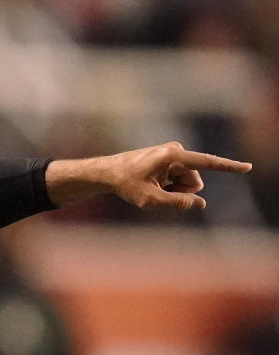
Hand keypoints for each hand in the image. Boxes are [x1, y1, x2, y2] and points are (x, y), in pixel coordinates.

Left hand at [45, 142, 251, 208]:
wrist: (107, 173)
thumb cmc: (125, 184)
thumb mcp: (150, 200)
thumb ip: (177, 203)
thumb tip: (200, 203)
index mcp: (172, 156)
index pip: (206, 162)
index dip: (228, 167)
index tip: (247, 167)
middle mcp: (175, 151)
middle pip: (195, 179)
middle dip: (183, 191)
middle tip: (158, 193)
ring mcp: (172, 154)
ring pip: (187, 180)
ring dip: (175, 189)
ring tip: (152, 188)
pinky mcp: (168, 158)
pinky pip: (178, 177)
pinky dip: (169, 185)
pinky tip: (151, 184)